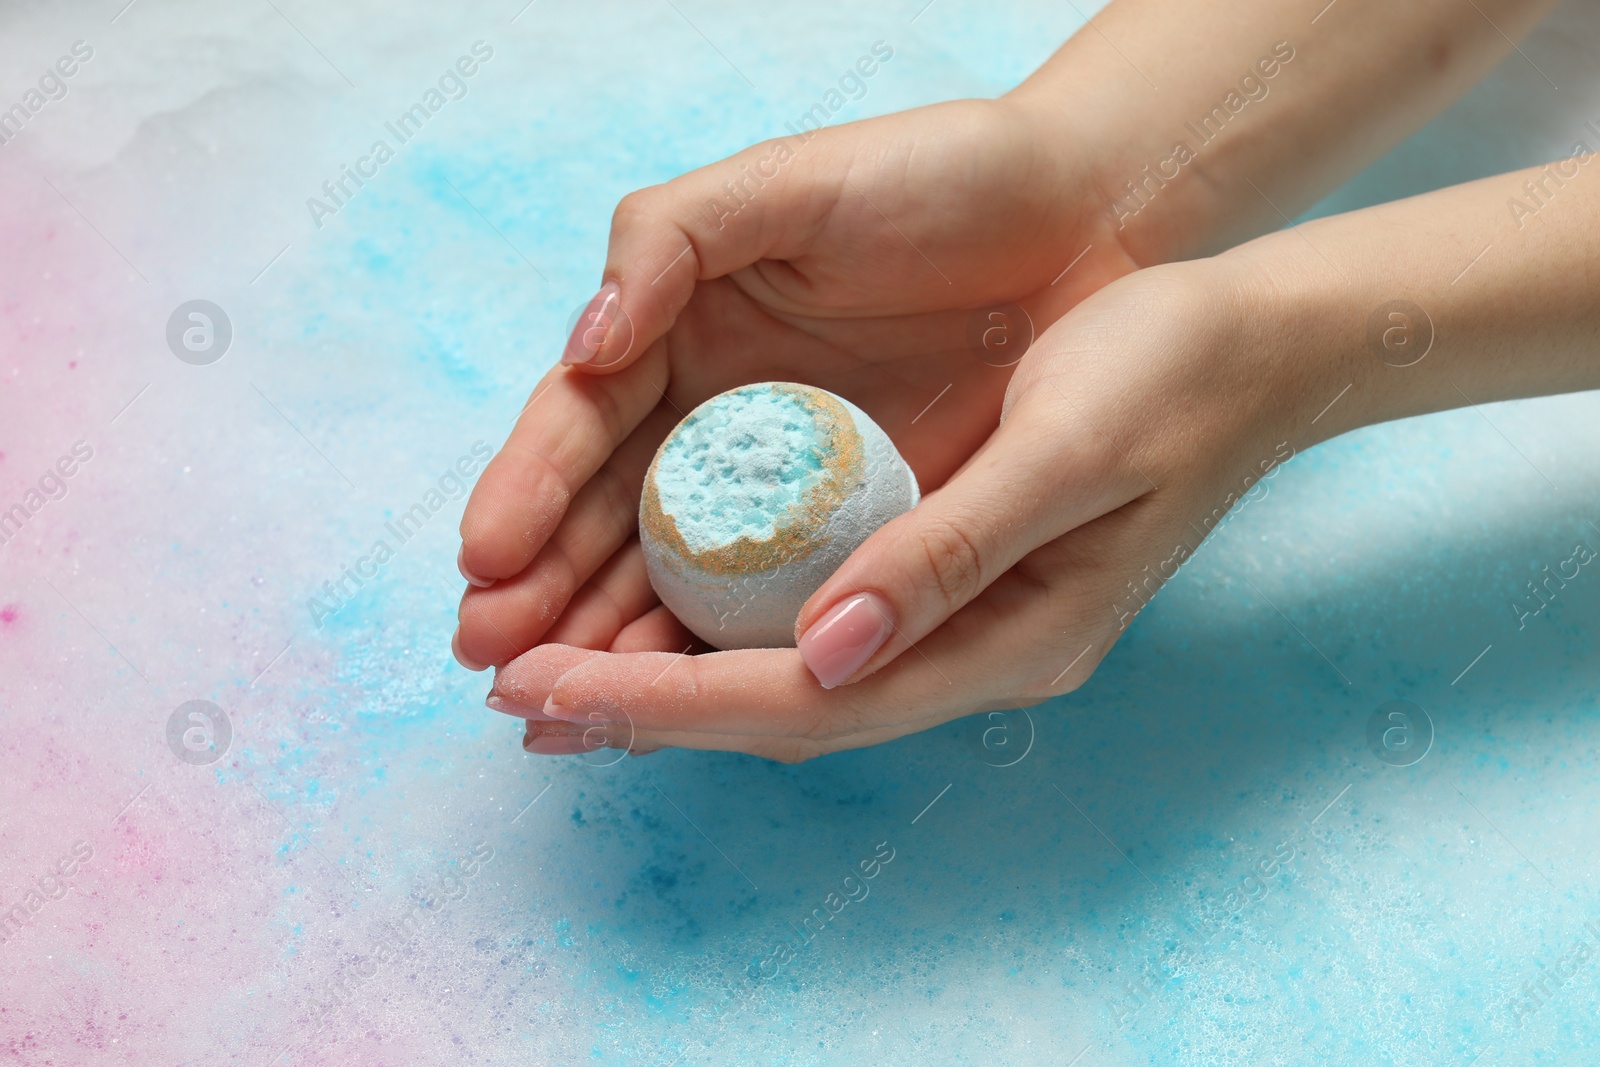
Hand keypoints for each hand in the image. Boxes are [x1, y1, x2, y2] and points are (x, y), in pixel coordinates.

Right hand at [453, 97, 1144, 672]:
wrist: (1080, 221)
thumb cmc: (936, 178)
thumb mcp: (789, 185)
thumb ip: (671, 243)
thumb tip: (584, 350)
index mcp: (678, 333)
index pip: (580, 424)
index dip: (528, 491)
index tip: (486, 561)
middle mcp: (716, 418)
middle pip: (606, 518)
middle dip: (544, 592)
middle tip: (493, 662)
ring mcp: (785, 484)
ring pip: (677, 575)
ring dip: (609, 639)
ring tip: (556, 701)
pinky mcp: (857, 529)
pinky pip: (774, 601)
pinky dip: (716, 649)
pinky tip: (668, 697)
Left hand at [490, 262, 1312, 760]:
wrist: (1253, 347)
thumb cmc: (1172, 378)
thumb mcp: (1068, 449)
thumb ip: (948, 555)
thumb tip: (827, 650)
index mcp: (1008, 638)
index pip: (807, 700)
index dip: (671, 704)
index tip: (552, 692)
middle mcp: (973, 650)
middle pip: (783, 708)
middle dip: (642, 708)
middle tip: (512, 694)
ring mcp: (960, 619)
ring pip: (788, 675)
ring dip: (668, 677)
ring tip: (551, 672)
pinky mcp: (945, 574)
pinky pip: (811, 622)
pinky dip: (721, 626)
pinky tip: (658, 612)